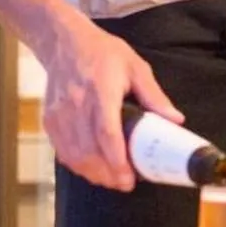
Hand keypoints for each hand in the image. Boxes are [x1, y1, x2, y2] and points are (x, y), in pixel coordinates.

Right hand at [37, 12, 179, 191]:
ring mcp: (60, 114)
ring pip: (74, 155)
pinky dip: (78, 165)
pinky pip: (62, 152)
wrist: (63, 42)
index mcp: (100, 90)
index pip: (106, 132)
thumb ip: (154, 96)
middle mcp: (76, 104)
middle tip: (126, 183)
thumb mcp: (134, 67)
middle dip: (108, 174)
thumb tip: (175, 120)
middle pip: (89, 151)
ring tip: (113, 179)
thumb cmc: (102, 54)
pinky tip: (93, 169)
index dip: (117, 160)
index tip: (130, 177)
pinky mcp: (50, 120)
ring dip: (93, 174)